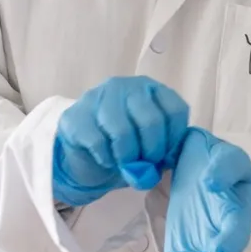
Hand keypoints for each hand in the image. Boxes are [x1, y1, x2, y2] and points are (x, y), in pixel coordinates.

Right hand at [53, 76, 189, 206]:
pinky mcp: (75, 116)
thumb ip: (166, 150)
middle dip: (151, 152)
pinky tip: (106, 160)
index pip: (175, 110)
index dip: (174, 140)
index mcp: (149, 89)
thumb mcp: (153, 148)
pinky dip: (106, 159)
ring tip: (125, 164)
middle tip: (145, 165)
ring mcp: (96, 97)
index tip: (165, 154)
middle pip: (151, 120)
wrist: (87, 158)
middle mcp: (124, 86)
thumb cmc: (127, 149)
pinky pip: (97, 142)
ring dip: (127, 156)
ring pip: (122, 131)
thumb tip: (165, 161)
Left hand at [156, 128, 250, 251]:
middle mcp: (223, 235)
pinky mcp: (185, 248)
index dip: (228, 244)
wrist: (196, 163)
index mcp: (238, 209)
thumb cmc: (215, 160)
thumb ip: (224, 167)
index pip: (236, 230)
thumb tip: (212, 184)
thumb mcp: (226, 156)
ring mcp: (204, 245)